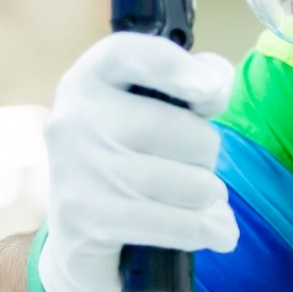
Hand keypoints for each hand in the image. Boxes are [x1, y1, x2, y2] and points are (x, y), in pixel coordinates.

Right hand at [38, 32, 237, 291]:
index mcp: (90, 78)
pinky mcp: (87, 220)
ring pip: (191, 184)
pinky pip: (178, 224)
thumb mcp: (152, 112)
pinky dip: (210, 231)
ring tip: (196, 200)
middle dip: (208, 156)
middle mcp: (75, 118)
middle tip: (193, 167)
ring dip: (210, 198)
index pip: (129, 55)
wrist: (77, 236)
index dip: (175, 69)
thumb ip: (191, 85)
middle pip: (185, 132)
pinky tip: (217, 232)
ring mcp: (78, 170)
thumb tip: (216, 86)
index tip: (212, 91)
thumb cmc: (127, 160)